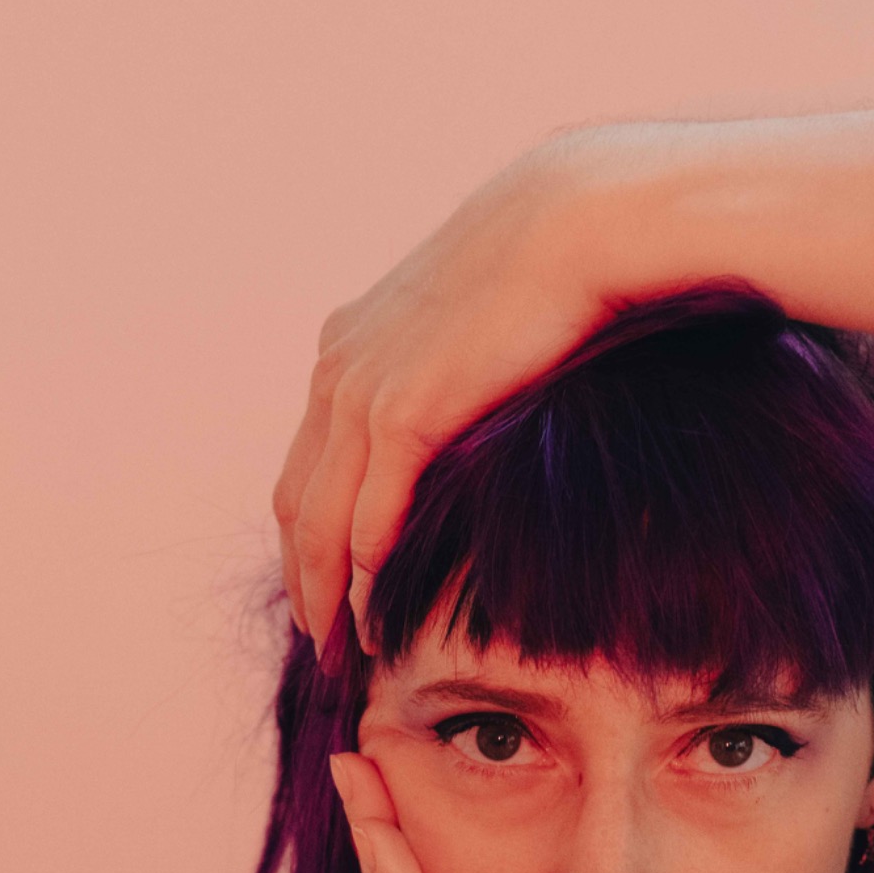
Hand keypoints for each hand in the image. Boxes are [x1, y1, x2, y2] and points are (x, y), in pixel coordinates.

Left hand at [277, 141, 607, 661]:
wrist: (576, 221)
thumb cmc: (549, 272)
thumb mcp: (479, 328)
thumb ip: (456, 374)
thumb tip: (478, 411)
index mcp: (350, 347)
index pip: (311, 463)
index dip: (311, 535)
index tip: (328, 589)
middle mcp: (339, 370)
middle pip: (297, 502)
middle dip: (304, 579)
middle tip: (324, 643)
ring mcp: (363, 391)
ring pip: (320, 522)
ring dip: (325, 594)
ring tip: (344, 651)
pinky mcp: (403, 412)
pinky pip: (367, 518)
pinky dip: (363, 576)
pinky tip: (373, 617)